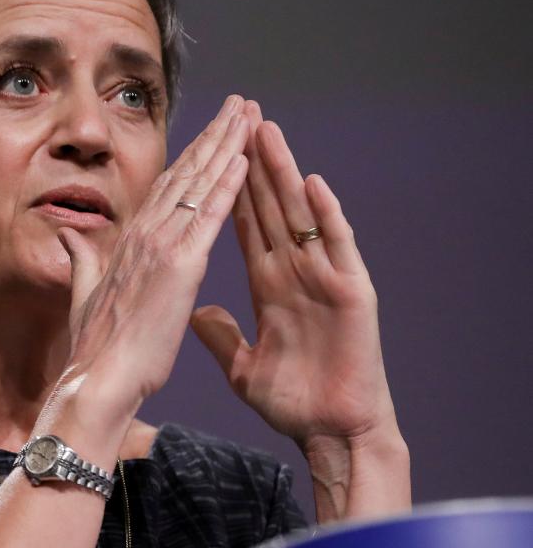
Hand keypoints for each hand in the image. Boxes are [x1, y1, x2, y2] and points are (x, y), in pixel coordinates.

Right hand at [54, 95, 250, 419]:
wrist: (97, 379)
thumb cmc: (95, 348)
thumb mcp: (84, 293)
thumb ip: (81, 257)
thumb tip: (67, 232)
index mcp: (127, 240)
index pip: (167, 187)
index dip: (192, 154)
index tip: (213, 129)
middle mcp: (144, 234)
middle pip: (187, 173)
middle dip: (216, 135)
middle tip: (241, 103)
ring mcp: (162, 246)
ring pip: (201, 184)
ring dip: (228, 146)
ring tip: (249, 115)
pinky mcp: (180, 266)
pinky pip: (210, 216)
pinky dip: (228, 184)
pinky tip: (245, 158)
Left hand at [191, 103, 397, 447]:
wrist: (331, 432)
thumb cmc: (293, 401)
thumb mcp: (242, 364)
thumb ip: (221, 334)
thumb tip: (196, 312)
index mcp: (269, 283)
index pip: (241, 222)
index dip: (225, 185)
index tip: (207, 148)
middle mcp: (296, 271)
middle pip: (268, 206)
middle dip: (251, 161)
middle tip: (237, 115)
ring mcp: (324, 277)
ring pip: (300, 215)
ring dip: (284, 173)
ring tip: (266, 131)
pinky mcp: (350, 294)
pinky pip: (337, 248)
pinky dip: (326, 216)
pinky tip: (312, 185)